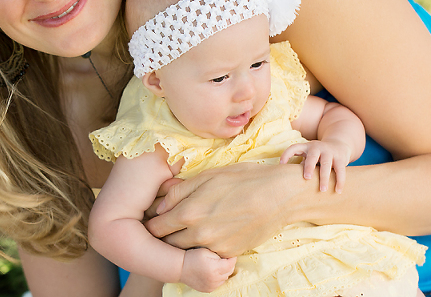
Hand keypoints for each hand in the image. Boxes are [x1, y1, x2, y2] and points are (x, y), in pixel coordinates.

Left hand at [145, 163, 300, 257]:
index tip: (154, 218)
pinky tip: (211, 232)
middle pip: (168, 243)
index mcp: (189, 211)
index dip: (152, 222)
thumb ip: (179, 192)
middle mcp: (198, 234)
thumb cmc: (243, 180)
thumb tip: (160, 207)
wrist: (278, 196)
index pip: (157, 226)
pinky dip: (203, 247)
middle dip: (164, 235)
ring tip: (190, 228)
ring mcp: (213, 247)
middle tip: (168, 225)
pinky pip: (206, 254)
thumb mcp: (208, 176)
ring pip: (186, 251)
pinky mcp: (228, 255)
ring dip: (183, 242)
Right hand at [180, 248, 235, 292]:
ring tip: (218, 265)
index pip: (231, 264)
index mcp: (215, 268)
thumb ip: (219, 255)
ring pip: (225, 278)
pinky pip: (218, 284)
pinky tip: (213, 272)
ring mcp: (211, 286)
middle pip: (229, 272)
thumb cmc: (193, 257)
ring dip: (224, 272)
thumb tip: (228, 257)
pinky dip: (219, 278)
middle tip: (225, 258)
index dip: (232, 258)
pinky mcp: (208, 289)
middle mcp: (214, 279)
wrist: (180, 268)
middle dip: (229, 264)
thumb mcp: (206, 251)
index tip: (231, 254)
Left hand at [280, 140, 351, 192]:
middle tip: (307, 178)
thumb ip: (302, 164)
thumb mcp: (309, 155)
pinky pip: (341, 170)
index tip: (281, 164)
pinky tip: (338, 191)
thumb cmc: (319, 155)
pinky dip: (340, 181)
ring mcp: (330, 152)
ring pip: (326, 164)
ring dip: (324, 177)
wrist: (339, 144)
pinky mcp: (341, 158)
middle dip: (309, 166)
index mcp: (307, 147)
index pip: (294, 147)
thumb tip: (290, 181)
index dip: (287, 154)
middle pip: (312, 156)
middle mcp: (317, 148)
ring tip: (323, 190)